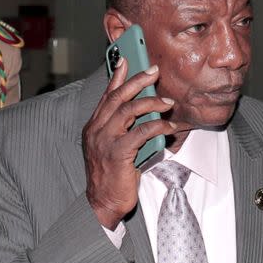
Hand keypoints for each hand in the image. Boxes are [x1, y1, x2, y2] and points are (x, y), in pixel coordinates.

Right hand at [83, 58, 175, 228]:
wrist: (103, 203)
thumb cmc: (112, 177)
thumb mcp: (115, 148)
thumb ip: (125, 130)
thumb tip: (146, 114)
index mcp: (94, 127)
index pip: (106, 96)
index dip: (117, 76)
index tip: (127, 59)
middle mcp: (96, 130)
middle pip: (117, 97)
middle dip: (137, 80)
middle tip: (154, 70)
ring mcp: (105, 141)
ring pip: (128, 110)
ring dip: (151, 102)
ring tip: (167, 101)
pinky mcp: (117, 154)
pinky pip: (140, 133)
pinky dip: (156, 126)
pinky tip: (168, 126)